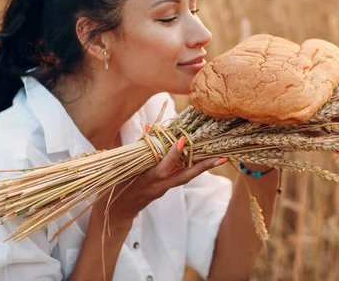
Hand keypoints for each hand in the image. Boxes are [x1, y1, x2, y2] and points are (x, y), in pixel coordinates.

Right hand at [94, 136, 226, 224]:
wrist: (118, 210)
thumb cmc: (118, 184)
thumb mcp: (123, 166)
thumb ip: (137, 149)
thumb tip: (149, 128)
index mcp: (146, 179)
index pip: (163, 166)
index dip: (172, 155)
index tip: (182, 140)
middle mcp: (159, 185)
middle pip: (185, 176)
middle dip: (203, 167)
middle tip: (221, 158)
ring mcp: (164, 188)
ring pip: (185, 177)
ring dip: (202, 167)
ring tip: (218, 157)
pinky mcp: (165, 188)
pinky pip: (180, 176)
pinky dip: (190, 168)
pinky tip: (200, 160)